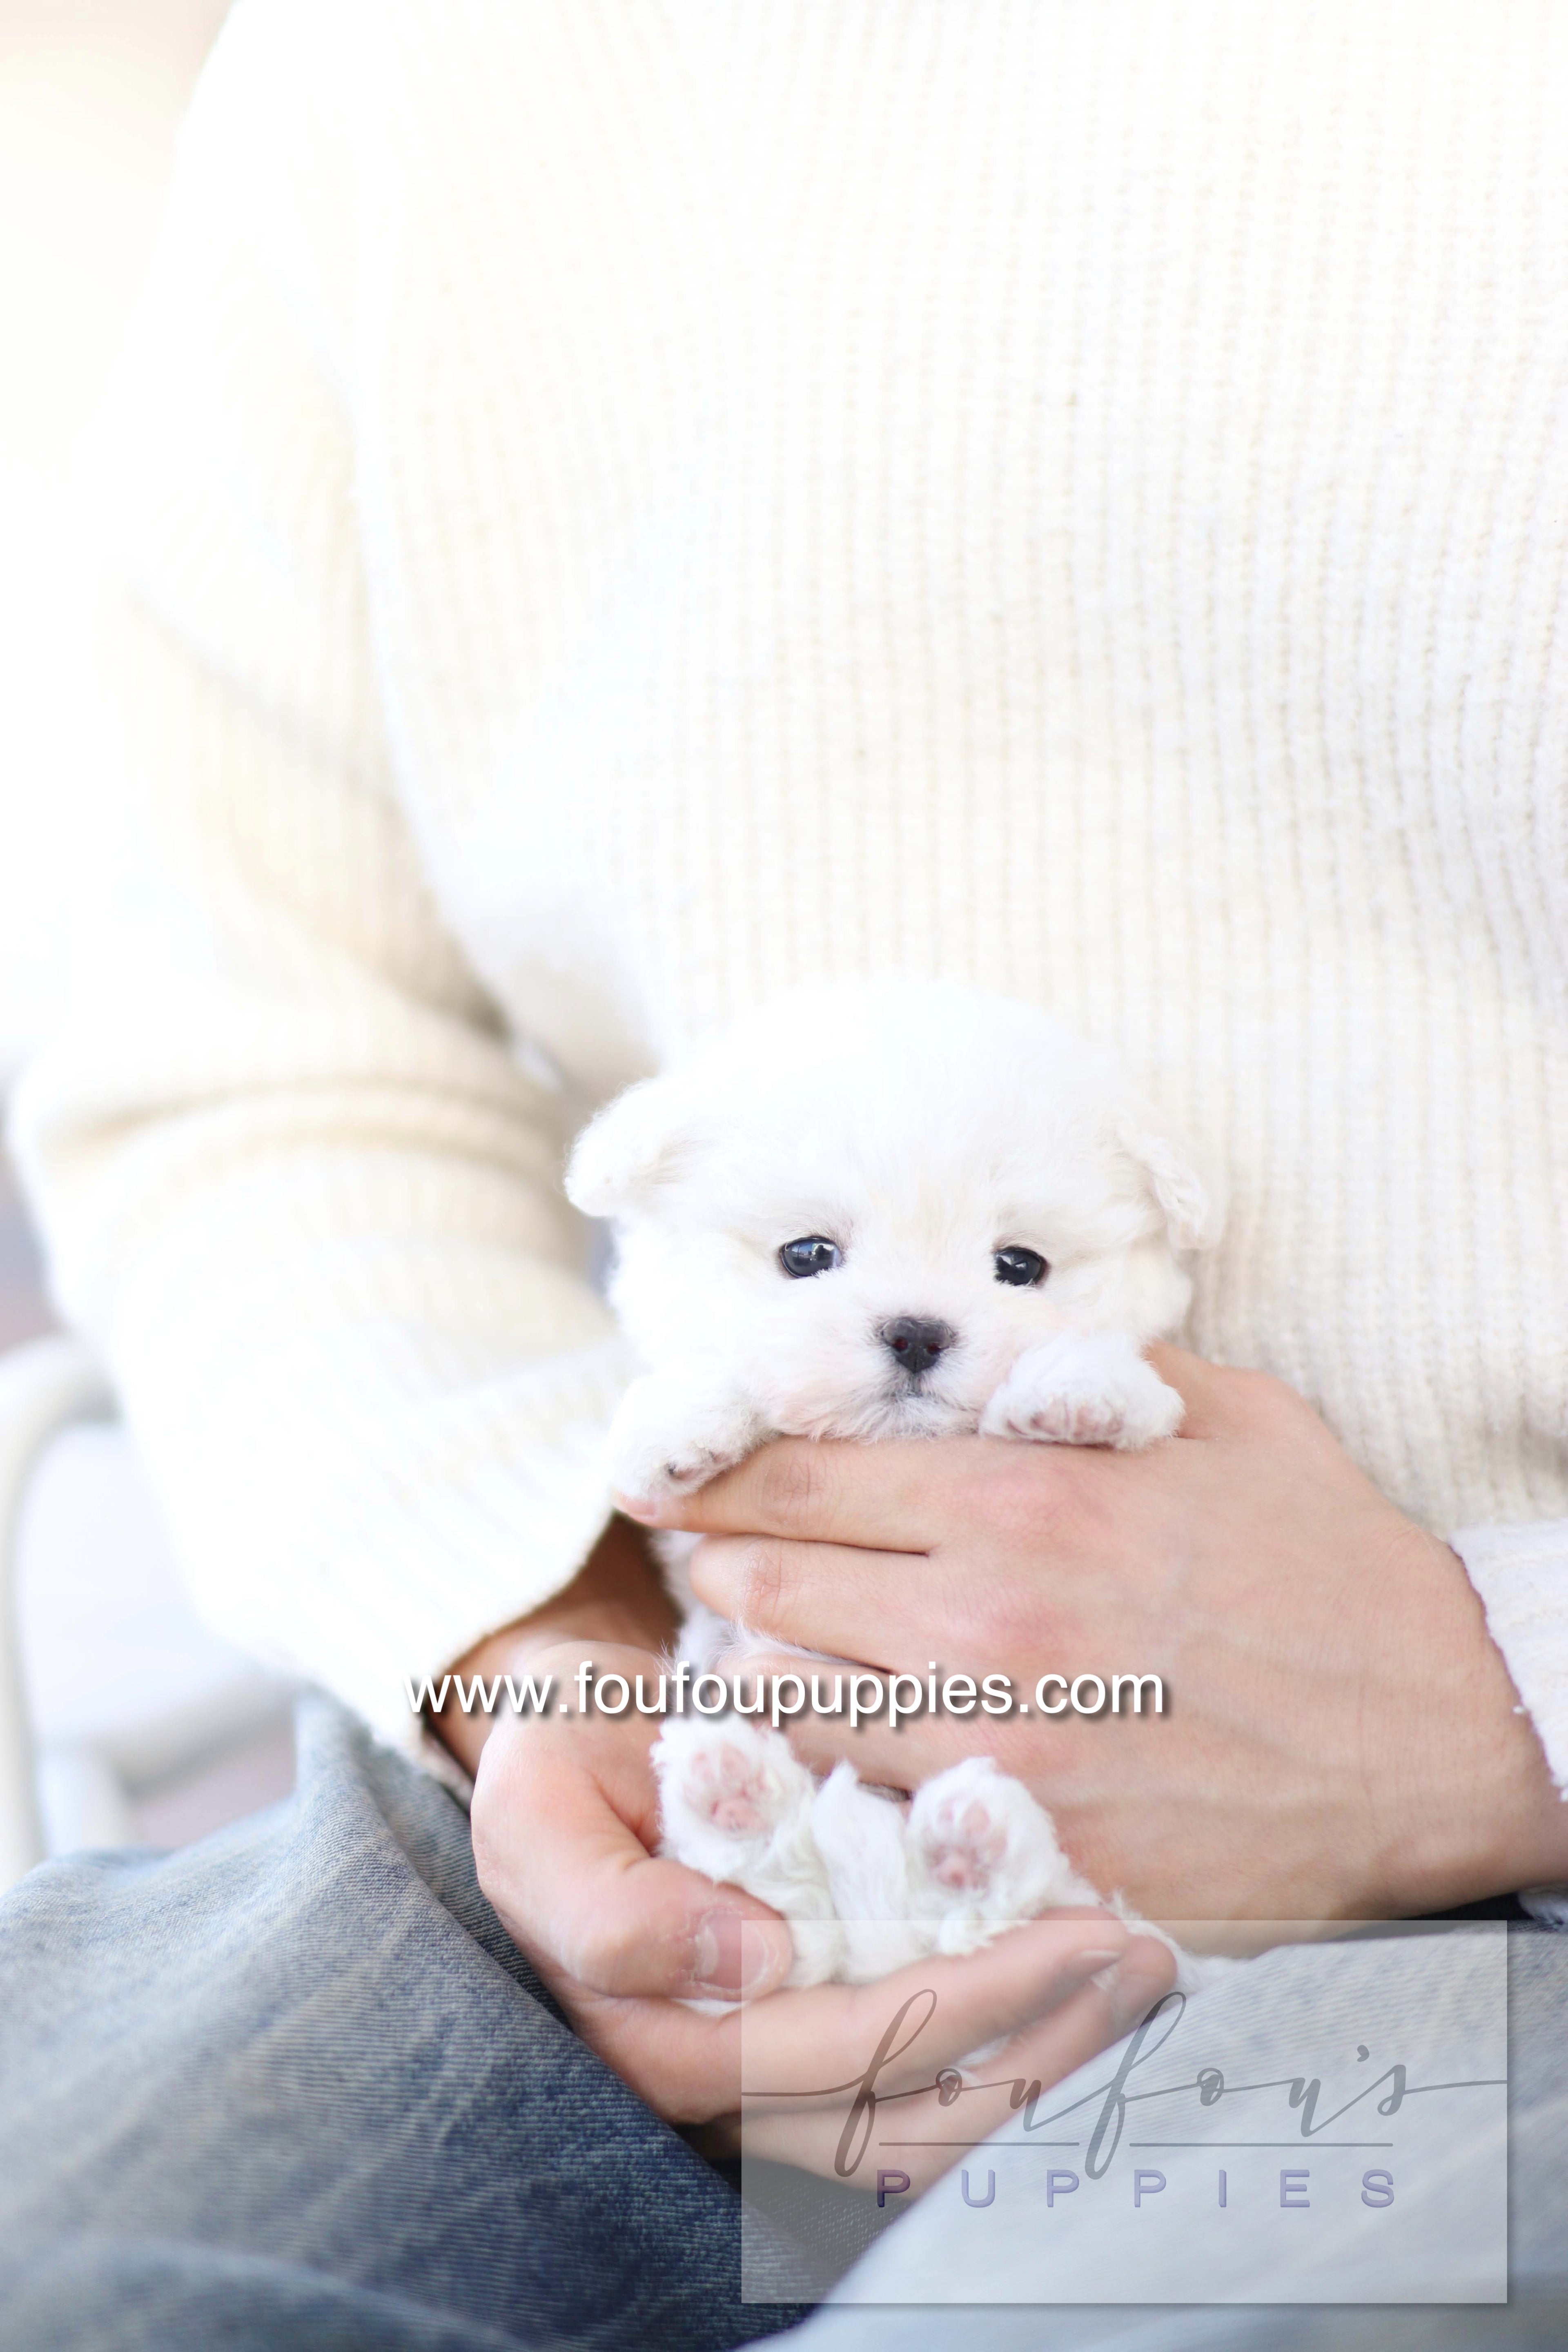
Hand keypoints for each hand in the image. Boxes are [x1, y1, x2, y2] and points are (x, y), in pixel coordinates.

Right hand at [436, 1523, 1174, 2174]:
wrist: (571, 1745)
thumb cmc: (559, 1764)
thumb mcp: (537, 1810)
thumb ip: (610, 1908)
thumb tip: (752, 1964)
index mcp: (661, 2042)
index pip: (843, 2052)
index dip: (968, 2002)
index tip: (1078, 1932)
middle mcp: (726, 2090)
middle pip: (910, 2115)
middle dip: (1043, 2042)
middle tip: (1147, 1956)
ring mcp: (778, 2080)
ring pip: (934, 2125)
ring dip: (1051, 2059)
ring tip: (1145, 1977)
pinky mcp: (820, 2050)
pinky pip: (933, 2089)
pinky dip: (1024, 2053)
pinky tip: (1095, 1997)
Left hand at [631, 1349, 1567, 1923]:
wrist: (1440, 1735)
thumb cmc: (1334, 1568)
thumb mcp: (1230, 1418)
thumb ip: (1089, 1376)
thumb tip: (991, 1351)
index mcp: (1024, 1502)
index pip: (801, 1474)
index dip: (716, 1470)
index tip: (668, 1471)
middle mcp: (986, 1623)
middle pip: (765, 1587)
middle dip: (719, 1568)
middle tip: (710, 1561)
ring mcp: (996, 1748)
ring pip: (785, 1707)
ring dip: (751, 1675)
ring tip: (751, 1656)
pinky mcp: (1024, 1847)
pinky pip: (859, 1809)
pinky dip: (818, 1775)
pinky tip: (823, 1752)